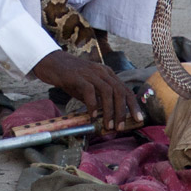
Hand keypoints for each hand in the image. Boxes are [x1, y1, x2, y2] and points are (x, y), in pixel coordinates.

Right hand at [29, 50, 144, 131]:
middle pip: (119, 90)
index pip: (125, 89)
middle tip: (121, 127)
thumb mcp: (89, 86)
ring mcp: (90, 73)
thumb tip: (108, 116)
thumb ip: (99, 97)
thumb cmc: (71, 77)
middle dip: (123, 111)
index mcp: (107, 73)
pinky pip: (89, 91)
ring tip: (108, 125)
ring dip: (110, 110)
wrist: (52, 63)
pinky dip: (93, 104)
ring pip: (108, 91)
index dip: (133, 105)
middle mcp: (101, 71)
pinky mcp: (78, 76)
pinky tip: (91, 115)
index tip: (138, 119)